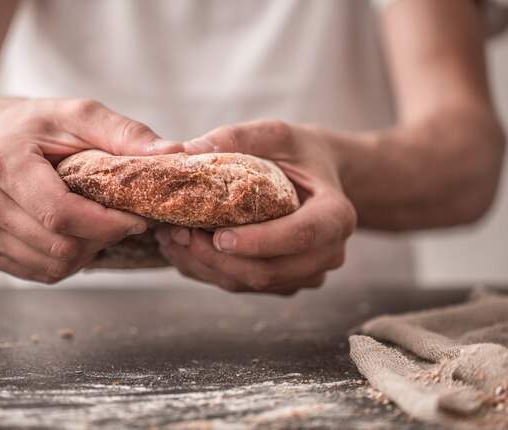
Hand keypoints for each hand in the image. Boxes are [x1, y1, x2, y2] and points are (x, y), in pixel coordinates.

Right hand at [0, 99, 182, 282]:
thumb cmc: (39, 127)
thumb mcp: (81, 116)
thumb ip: (125, 133)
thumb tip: (172, 152)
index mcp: (5, 163)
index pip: (61, 214)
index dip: (108, 224)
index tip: (138, 219)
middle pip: (61, 246)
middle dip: (105, 238)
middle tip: (124, 220)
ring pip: (53, 266)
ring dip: (90, 252)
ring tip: (100, 224)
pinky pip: (40, 273)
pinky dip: (69, 261)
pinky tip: (77, 235)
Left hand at [155, 119, 355, 294]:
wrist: (318, 178)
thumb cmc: (299, 153)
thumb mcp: (277, 135)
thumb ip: (240, 137)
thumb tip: (191, 150)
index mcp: (336, 215)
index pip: (300, 236)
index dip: (259, 241)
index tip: (219, 236)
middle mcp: (328, 253)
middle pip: (270, 271)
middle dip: (218, 258)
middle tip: (177, 233)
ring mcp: (308, 273)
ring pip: (252, 284)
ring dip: (207, 267)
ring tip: (171, 238)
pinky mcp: (286, 283)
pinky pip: (245, 287)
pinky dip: (210, 271)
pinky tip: (184, 249)